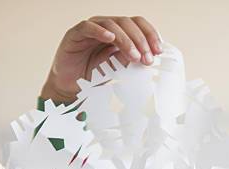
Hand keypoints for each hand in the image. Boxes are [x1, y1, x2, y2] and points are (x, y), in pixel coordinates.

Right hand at [41, 16, 161, 102]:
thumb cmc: (94, 75)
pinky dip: (101, 31)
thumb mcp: (119, 68)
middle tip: (147, 58)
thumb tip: (149, 56)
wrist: (71, 86)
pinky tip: (110, 39)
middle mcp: (106, 27)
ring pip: (112, 24)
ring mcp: (91, 28)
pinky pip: (88, 27)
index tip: (158, 51)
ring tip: (134, 56)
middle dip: (141, 40)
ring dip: (126, 40)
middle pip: (128, 23)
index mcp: (119, 32)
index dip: (150, 35)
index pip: (138, 25)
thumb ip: (131, 59)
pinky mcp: (75, 34)